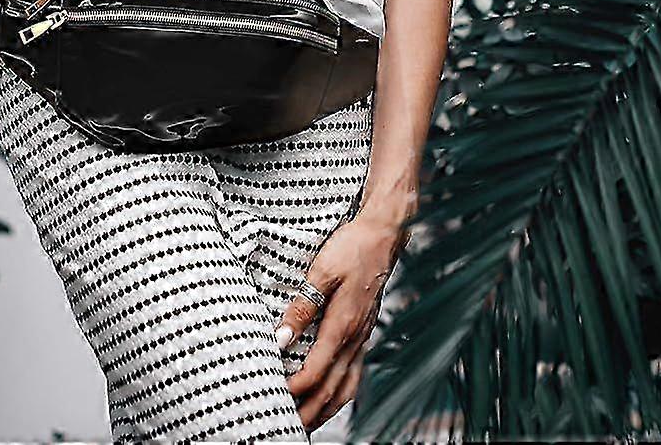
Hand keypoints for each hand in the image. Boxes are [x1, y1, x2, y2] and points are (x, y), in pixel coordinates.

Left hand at [274, 211, 407, 432]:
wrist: (383, 234)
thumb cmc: (354, 246)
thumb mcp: (322, 270)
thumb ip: (302, 306)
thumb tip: (282, 337)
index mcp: (344, 324)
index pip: (317, 371)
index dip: (296, 389)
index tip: (276, 398)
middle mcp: (356, 338)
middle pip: (332, 389)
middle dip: (309, 412)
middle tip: (287, 426)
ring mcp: (363, 337)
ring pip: (346, 387)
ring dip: (325, 409)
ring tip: (306, 423)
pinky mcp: (365, 332)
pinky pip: (355, 374)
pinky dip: (341, 394)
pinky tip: (331, 398)